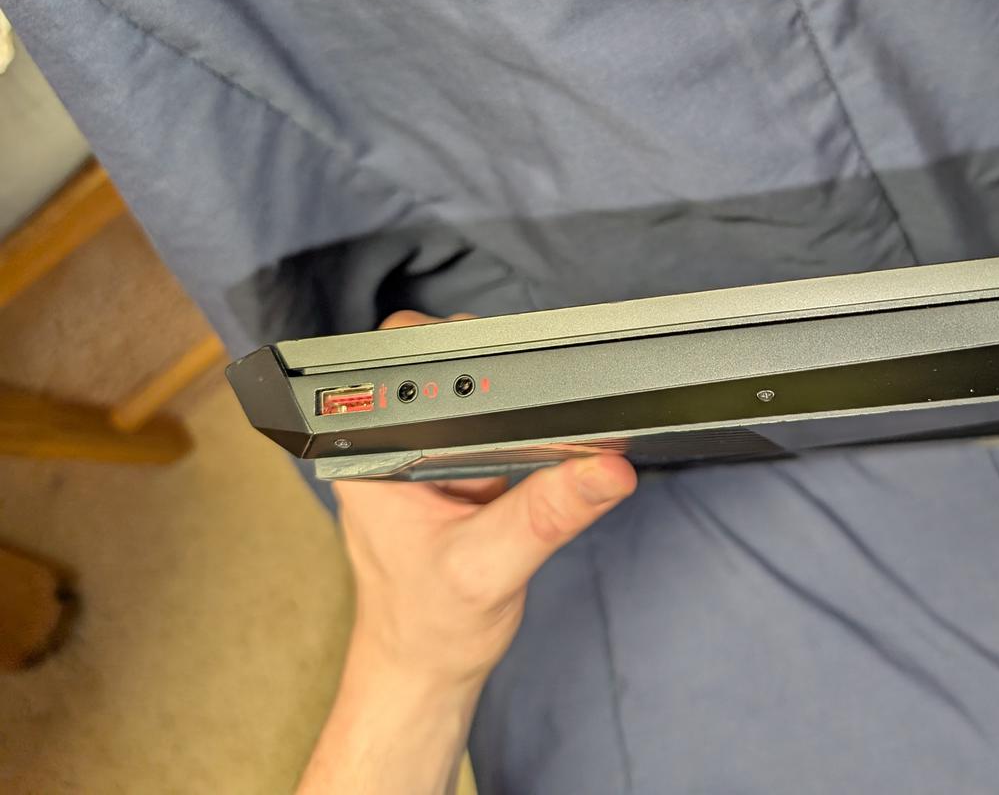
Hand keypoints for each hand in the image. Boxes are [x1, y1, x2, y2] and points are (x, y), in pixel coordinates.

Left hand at [299, 310, 636, 793]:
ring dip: (512, 407)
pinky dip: (525, 434)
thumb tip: (605, 468)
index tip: (506, 363)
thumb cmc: (427, 630)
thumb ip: (547, 513)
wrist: (427, 670)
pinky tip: (534, 466)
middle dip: (495, 376)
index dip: (452, 351)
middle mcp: (392, 445)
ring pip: (474, 393)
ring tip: (522, 452)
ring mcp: (427, 454)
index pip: (398, 368)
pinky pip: (498, 427)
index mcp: (370, 456)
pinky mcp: (460, 469)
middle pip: (442, 365)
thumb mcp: (490, 569)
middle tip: (528, 411)